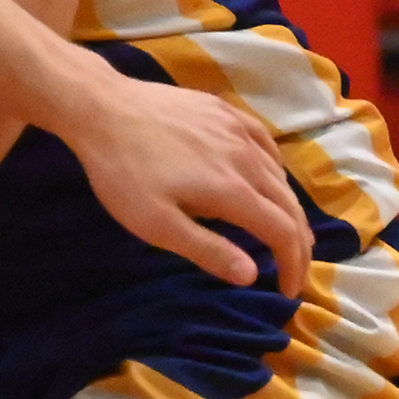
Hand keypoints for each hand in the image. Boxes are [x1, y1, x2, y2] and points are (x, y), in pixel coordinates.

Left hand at [55, 70, 311, 290]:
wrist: (101, 108)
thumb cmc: (123, 172)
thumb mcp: (156, 223)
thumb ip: (206, 249)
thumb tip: (251, 275)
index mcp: (233, 189)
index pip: (283, 232)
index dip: (293, 264)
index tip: (288, 290)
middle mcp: (246, 157)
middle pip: (289, 205)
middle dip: (298, 243)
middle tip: (293, 269)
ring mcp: (237, 129)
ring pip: (279, 175)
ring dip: (288, 209)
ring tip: (286, 233)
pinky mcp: (224, 111)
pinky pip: (265, 144)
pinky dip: (276, 171)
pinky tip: (269, 178)